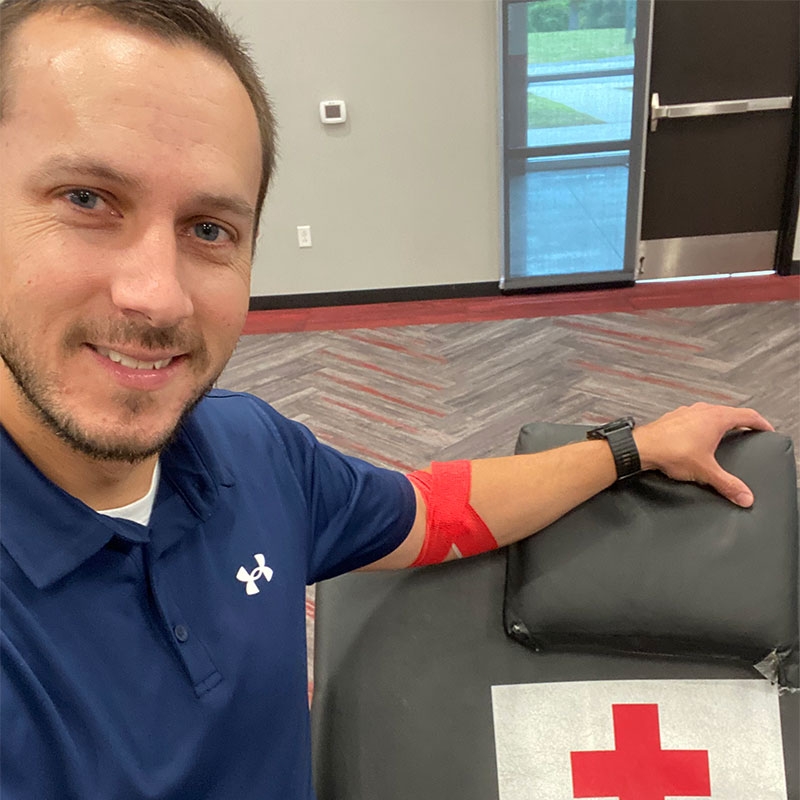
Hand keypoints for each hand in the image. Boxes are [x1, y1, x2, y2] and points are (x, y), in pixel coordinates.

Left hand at [633, 403, 773, 506]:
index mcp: (716, 418)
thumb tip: (744, 496)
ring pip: (710, 413)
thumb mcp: (705, 471)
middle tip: (749, 429)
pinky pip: (694, 418)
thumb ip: (727, 484)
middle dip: (741, 421)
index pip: (747, 415)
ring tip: (725, 432)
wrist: (641, 447)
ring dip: (719, 421)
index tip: (767, 429)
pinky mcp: (673, 418)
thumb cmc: (671, 451)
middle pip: (729, 412)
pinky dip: (701, 425)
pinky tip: (697, 436)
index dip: (761, 423)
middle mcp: (702, 410)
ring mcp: (686, 412)